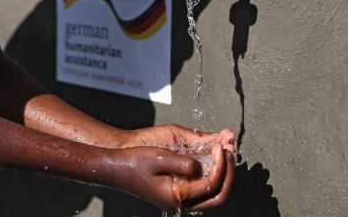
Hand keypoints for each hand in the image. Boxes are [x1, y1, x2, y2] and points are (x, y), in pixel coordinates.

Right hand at [110, 126, 235, 210]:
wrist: (115, 167)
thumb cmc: (134, 162)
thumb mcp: (158, 158)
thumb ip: (183, 163)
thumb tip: (203, 165)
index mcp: (177, 196)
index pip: (211, 185)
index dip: (221, 166)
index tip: (221, 147)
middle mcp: (182, 200)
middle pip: (218, 193)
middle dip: (228, 172)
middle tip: (231, 150)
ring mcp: (181, 195)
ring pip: (213, 190)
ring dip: (223, 170)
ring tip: (227, 149)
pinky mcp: (179, 187)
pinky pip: (203, 183)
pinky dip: (213, 169)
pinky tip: (215, 152)